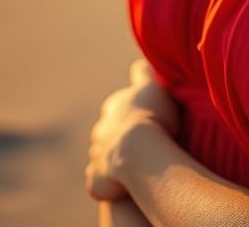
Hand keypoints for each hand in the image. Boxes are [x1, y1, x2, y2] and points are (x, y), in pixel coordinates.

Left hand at [85, 58, 180, 201]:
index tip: (141, 112)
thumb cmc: (151, 115)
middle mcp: (101, 129)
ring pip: (103, 156)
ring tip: (135, 165)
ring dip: (114, 158)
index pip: (119, 103)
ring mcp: (96, 156)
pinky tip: (122, 186)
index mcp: (114, 106)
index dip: (130, 107)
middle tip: (142, 141)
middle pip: (109, 130)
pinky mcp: (95, 181)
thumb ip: (145, 74)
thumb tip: (139, 62)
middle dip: (120, 134)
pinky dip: (108, 183)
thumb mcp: (153, 86)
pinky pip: (100, 182)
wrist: (137, 150)